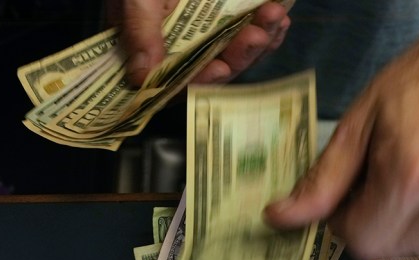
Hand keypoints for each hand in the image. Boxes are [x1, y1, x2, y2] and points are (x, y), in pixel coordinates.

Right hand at [107, 0, 290, 86]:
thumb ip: (139, 31)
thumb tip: (142, 77)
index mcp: (153, 53)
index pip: (179, 82)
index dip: (201, 80)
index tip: (220, 68)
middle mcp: (181, 52)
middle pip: (215, 69)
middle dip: (239, 54)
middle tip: (257, 35)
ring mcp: (204, 39)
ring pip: (235, 54)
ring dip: (258, 40)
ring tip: (274, 17)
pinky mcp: (223, 25)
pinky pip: (246, 36)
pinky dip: (266, 31)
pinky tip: (279, 21)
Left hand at [264, 0, 418, 259]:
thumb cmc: (418, 85)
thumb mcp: (359, 123)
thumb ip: (322, 180)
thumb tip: (277, 219)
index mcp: (411, 178)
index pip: (361, 244)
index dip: (350, 220)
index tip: (359, 191)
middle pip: (395, 250)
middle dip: (383, 222)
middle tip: (394, 179)